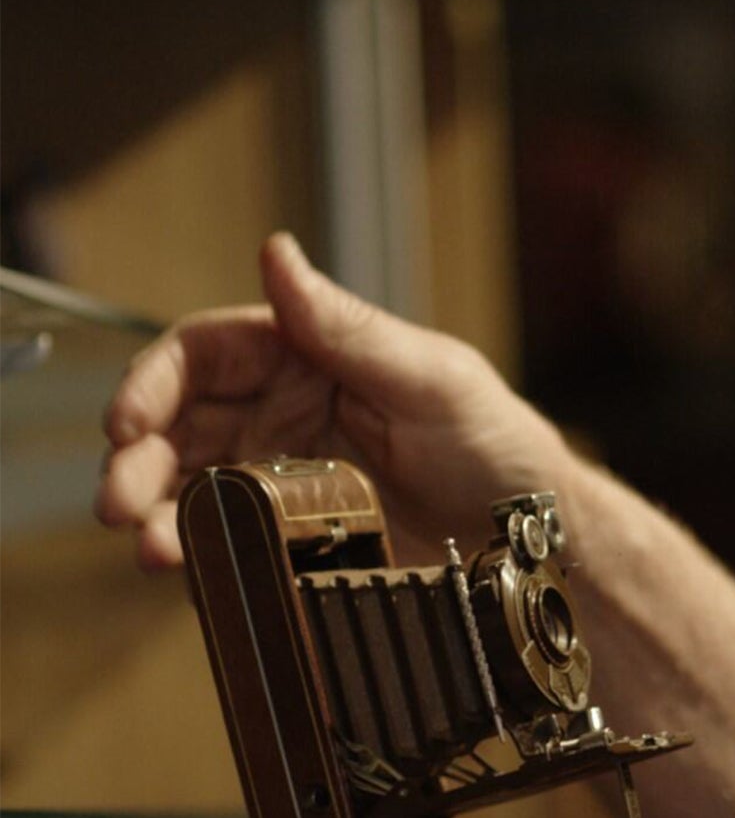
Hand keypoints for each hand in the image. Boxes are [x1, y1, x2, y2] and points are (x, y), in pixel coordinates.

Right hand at [97, 233, 577, 568]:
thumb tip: (277, 252)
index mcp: (308, 358)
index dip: (155, 382)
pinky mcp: (292, 541)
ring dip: (154, 510)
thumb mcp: (433, 377)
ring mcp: (283, 481)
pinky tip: (182, 565)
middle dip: (136, 458)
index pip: (204, 354)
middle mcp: (283, 415)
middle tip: (118, 499)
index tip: (129, 420)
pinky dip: (194, 552)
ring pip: (188, 485)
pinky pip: (224, 541)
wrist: (534, 538)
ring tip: (147, 543)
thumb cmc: (498, 441)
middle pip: (178, 425)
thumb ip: (348, 327)